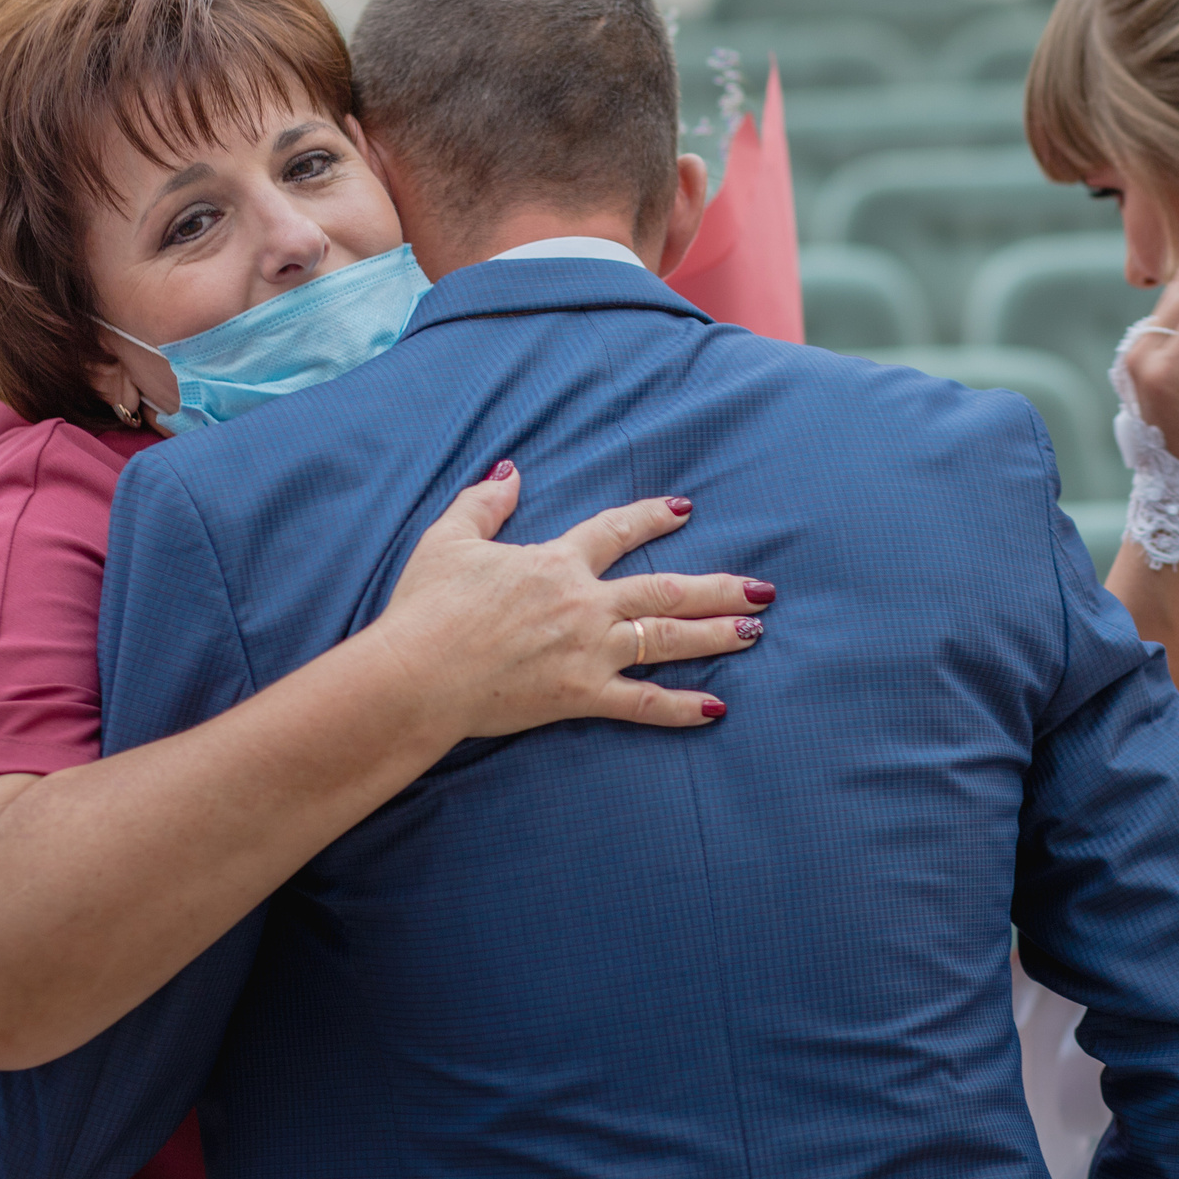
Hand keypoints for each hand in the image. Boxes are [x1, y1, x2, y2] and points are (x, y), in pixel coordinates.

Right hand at [370, 462, 771, 738]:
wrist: (417, 673)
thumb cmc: (427, 608)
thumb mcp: (449, 541)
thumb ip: (484, 503)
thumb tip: (510, 470)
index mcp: (554, 562)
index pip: (614, 531)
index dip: (650, 518)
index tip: (683, 510)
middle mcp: (584, 603)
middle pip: (664, 590)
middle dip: (717, 587)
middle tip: (761, 588)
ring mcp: (587, 651)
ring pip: (666, 640)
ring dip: (715, 634)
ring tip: (754, 630)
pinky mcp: (580, 695)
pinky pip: (641, 703)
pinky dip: (680, 707)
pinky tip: (716, 708)